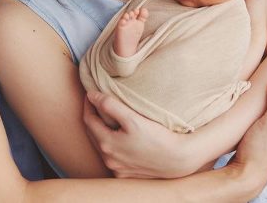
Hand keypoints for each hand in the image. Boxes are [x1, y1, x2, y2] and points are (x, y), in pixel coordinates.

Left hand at [83, 92, 197, 178]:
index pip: (88, 120)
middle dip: (93, 117)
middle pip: (92, 134)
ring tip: (106, 117)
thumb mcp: (132, 118)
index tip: (91, 93)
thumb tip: (91, 95)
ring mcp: (117, 168)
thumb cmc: (157, 137)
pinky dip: (110, 144)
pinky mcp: (126, 174)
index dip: (88, 105)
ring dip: (101, 131)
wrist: (178, 159)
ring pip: (101, 146)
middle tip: (96, 102)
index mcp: (107, 145)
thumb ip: (110, 106)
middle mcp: (109, 159)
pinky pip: (112, 156)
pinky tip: (118, 136)